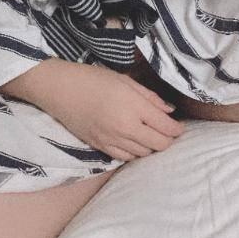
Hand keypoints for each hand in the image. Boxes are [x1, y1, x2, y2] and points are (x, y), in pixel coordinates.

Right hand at [1, 59, 183, 160]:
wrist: (59, 90)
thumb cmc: (92, 79)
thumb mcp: (125, 80)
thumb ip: (149, 97)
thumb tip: (169, 111)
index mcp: (134, 108)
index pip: (167, 127)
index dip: (177, 128)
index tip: (179, 125)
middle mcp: (125, 128)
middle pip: (159, 145)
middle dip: (168, 140)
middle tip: (168, 131)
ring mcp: (112, 140)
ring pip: (143, 154)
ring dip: (151, 146)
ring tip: (150, 135)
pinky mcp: (100, 147)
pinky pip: (125, 157)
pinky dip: (134, 152)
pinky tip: (134, 142)